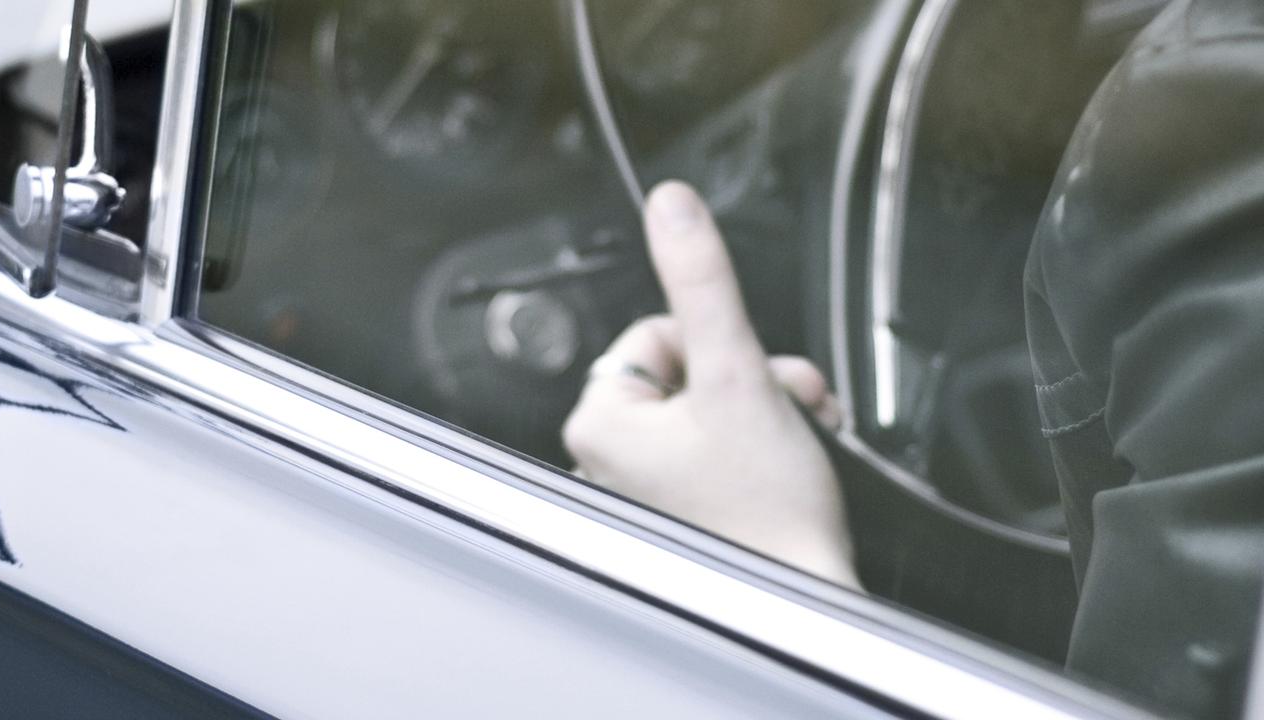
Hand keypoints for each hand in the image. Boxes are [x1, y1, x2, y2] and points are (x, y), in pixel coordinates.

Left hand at [563, 182, 859, 587]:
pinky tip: (792, 459)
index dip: (718, 345)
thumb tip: (671, 206)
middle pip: (688, 368)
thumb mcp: (738, 372)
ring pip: (708, 405)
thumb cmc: (768, 510)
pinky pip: (712, 448)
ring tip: (799, 434)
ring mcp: (641, 492)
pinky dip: (757, 442)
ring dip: (765, 405)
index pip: (657, 333)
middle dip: (752, 375)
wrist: (803, 596)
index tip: (749, 378)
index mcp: (601, 423)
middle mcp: (606, 460)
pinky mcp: (677, 513)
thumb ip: (703, 282)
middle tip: (787, 405)